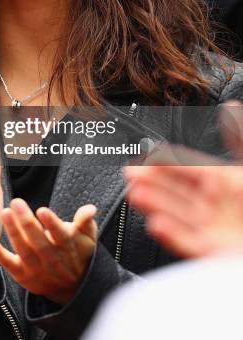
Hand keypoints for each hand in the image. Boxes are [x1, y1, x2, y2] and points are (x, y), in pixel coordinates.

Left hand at [0, 198, 96, 304]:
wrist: (73, 288)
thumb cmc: (78, 253)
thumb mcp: (86, 238)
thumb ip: (85, 221)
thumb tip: (90, 208)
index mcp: (67, 248)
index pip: (60, 235)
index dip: (51, 224)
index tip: (42, 210)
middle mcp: (52, 260)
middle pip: (38, 242)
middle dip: (27, 222)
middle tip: (16, 202)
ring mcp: (37, 270)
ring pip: (23, 251)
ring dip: (13, 233)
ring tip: (5, 213)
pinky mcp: (23, 276)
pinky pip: (10, 266)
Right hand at [125, 101, 242, 257]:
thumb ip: (239, 138)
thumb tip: (231, 108)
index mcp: (225, 182)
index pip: (188, 168)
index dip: (166, 162)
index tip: (146, 155)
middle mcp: (216, 206)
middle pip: (177, 191)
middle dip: (153, 182)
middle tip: (131, 174)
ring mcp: (214, 231)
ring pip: (177, 215)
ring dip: (155, 205)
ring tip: (136, 194)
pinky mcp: (214, 254)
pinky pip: (188, 244)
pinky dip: (171, 236)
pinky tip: (156, 224)